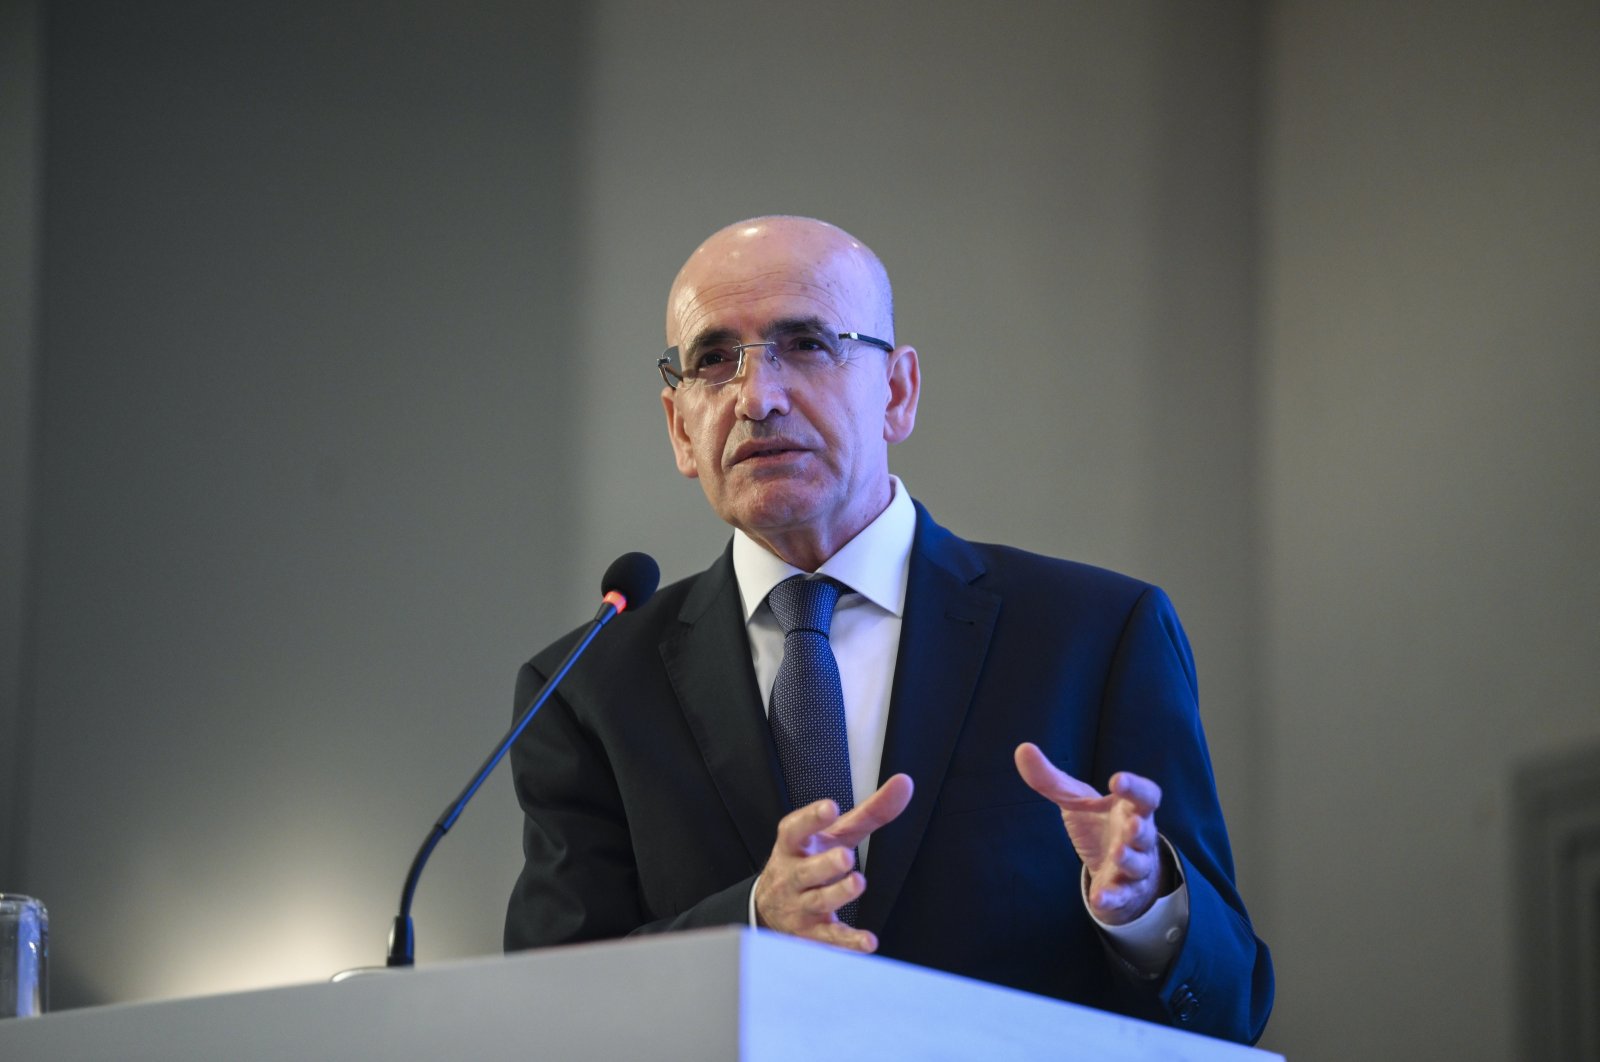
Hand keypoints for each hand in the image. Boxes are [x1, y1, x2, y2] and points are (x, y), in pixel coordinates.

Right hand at [753, 773, 913, 951]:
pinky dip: (848, 943)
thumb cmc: (811, 859)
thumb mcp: (836, 834)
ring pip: (817, 902)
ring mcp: (800, 906)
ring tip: (857, 884)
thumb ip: (870, 812)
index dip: (812, 819)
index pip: (796, 829)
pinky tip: (868, 942)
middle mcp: (793, 875)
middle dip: (826, 864)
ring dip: (837, 895)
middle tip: (846, 856)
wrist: (771, 906)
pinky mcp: (811, 934)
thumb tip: (905, 783)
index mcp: (795, 845)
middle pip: (807, 871)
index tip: (830, 808)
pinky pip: (830, 939)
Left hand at [1013, 742, 1170, 924]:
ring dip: (1129, 859)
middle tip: (1130, 824)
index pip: (1144, 796)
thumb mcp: (1076, 801)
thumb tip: (1022, 749)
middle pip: (1145, 832)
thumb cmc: (1100, 824)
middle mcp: (1137, 837)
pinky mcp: (1122, 892)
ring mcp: (1133, 867)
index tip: (1117, 779)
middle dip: (1139, 829)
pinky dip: (1112, 897)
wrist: (1116, 868)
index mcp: (1130, 808)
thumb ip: (1051, 779)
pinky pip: (1121, 896)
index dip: (1135, 787)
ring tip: (1117, 853)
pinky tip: (1098, 898)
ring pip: (1137, 865)